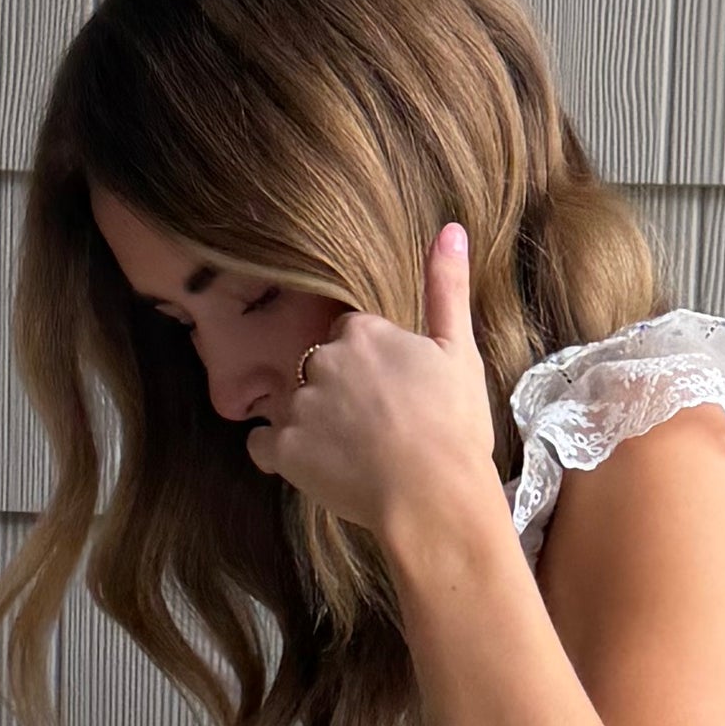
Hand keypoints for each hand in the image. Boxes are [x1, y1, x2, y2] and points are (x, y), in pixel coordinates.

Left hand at [247, 222, 502, 560]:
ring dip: (311, 425)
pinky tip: (315, 468)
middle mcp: (323, 361)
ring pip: (293, 407)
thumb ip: (447, 288)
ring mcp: (300, 405)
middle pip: (319, 370)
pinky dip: (281, 456)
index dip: (372, 367)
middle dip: (338, 393)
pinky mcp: (284, 449)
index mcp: (364, 333)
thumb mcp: (460, 351)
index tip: (392, 394)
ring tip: (351, 454)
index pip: (351, 337)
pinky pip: (264, 446)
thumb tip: (449, 229)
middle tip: (375, 429)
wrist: (435, 497)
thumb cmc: (455, 427)